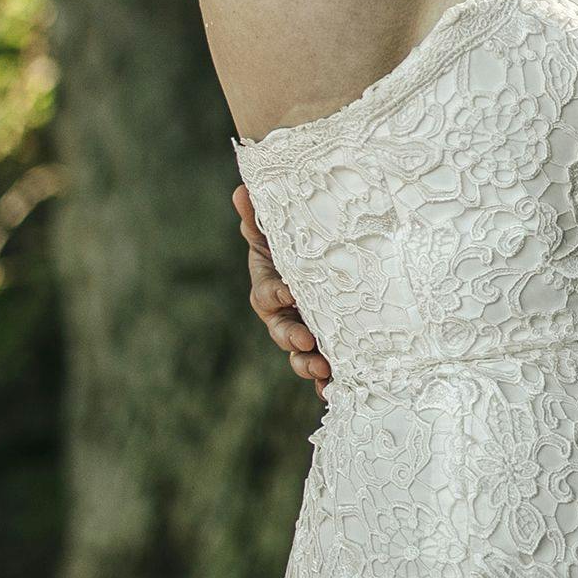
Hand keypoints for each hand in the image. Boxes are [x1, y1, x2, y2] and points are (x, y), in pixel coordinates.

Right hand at [235, 182, 330, 389]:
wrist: (323, 264)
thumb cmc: (295, 247)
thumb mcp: (276, 231)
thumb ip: (259, 214)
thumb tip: (242, 188)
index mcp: (271, 290)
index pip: (267, 294)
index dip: (276, 295)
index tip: (289, 293)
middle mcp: (284, 317)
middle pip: (282, 332)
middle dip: (293, 339)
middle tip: (308, 341)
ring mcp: (304, 334)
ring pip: (301, 355)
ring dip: (309, 364)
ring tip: (322, 369)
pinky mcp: (325, 348)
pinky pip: (322, 369)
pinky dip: (325, 382)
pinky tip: (334, 389)